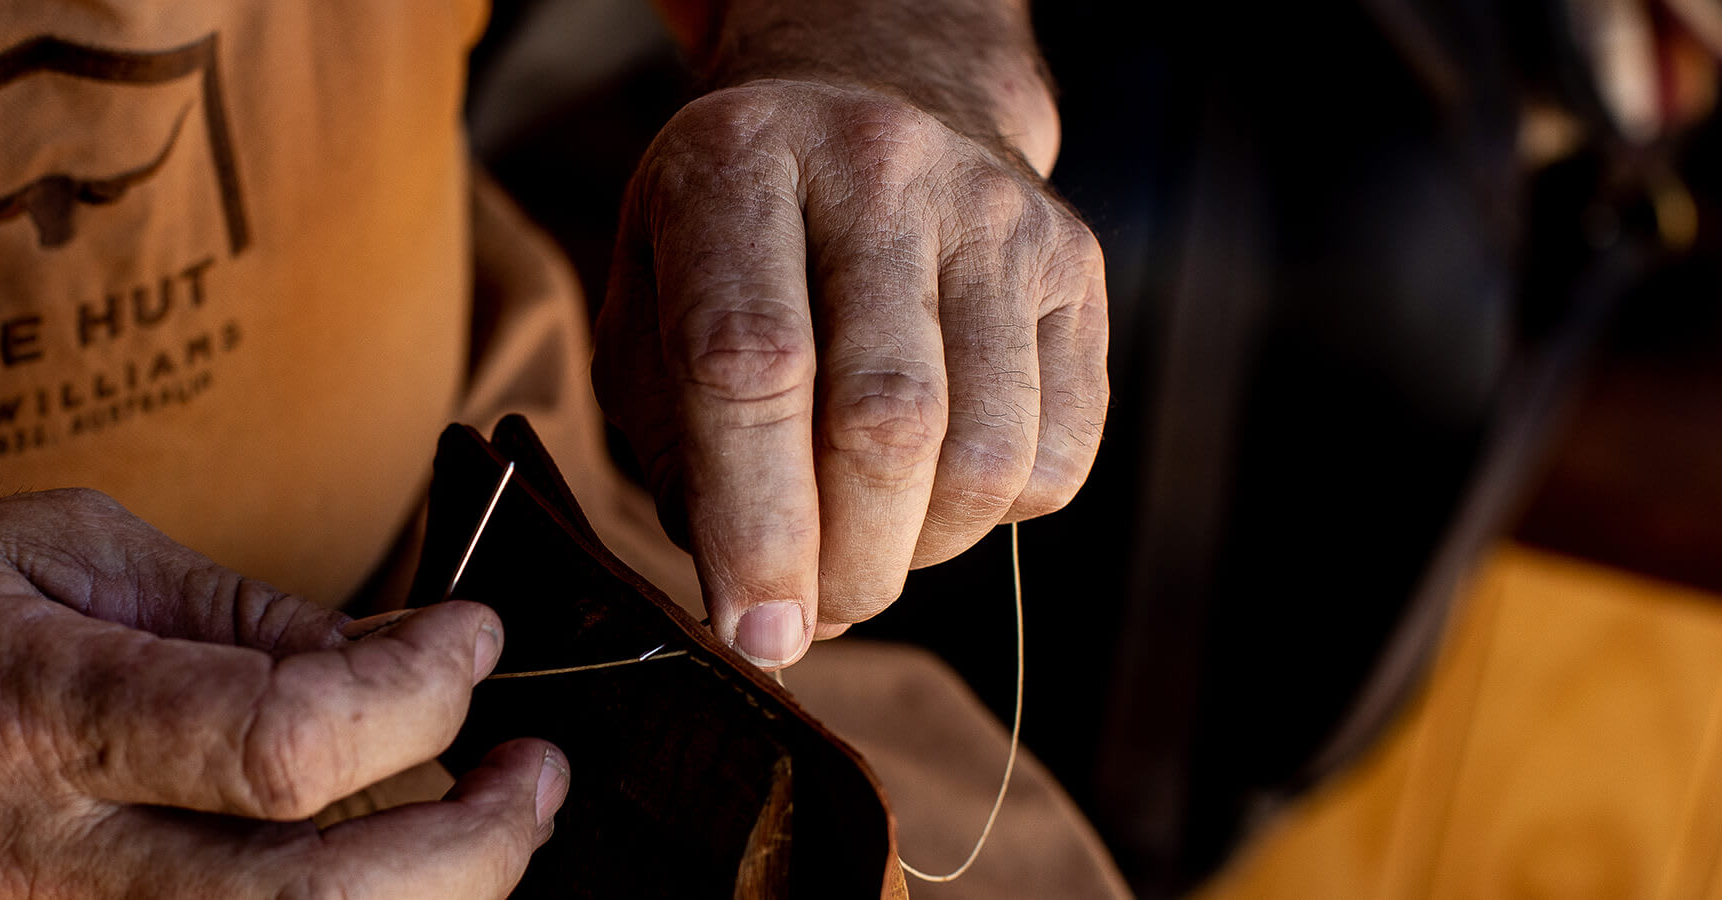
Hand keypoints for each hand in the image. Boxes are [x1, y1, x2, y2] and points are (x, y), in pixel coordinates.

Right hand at [0, 489, 565, 896]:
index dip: (424, 692)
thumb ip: (229, 615)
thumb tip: (397, 657)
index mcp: (27, 711)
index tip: (477, 640)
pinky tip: (371, 883)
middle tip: (535, 771)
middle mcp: (35, 865)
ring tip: (485, 826)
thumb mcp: (41, 553)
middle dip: (478, 842)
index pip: (287, 741)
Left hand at [596, 78, 1108, 667]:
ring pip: (982, 453)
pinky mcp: (1074, 263)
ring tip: (866, 548)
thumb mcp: (647, 305)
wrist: (875, 97)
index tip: (755, 633)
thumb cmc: (734, 240)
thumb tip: (757, 602)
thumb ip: (675, 447)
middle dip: (846, 565)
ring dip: (918, 553)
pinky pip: (1056, 455)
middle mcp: (877, 167)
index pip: (749, 365)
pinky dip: (990, 518)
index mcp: (737, 165)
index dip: (754, 525)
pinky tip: (932, 488)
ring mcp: (992, 211)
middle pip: (884, 421)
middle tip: (809, 615)